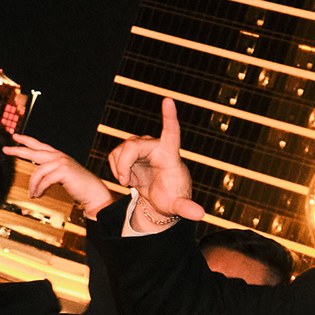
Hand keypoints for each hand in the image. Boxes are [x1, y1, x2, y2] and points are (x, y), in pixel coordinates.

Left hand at [9, 136, 113, 216]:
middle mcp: (58, 156)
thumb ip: (50, 171)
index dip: (26, 140)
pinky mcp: (63, 171)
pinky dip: (39, 189)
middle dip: (18, 150)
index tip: (14, 137)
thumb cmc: (78, 185)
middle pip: (33, 151)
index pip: (39, 145)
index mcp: (58, 155)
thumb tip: (36, 176)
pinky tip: (38, 195)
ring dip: (33, 186)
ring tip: (33, 195)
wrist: (92, 191)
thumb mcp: (62, 175)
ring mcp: (61, 162)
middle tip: (5, 149)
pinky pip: (43, 181)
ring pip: (37, 172)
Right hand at [109, 99, 204, 230]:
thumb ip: (187, 209)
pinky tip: (126, 177)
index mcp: (170, 154)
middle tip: (125, 184)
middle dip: (123, 165)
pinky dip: (115, 168)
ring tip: (129, 182)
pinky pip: (114, 154)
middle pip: (132, 145)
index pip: (171, 131)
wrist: (159, 199)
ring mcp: (142, 146)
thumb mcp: (177, 206)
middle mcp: (156, 145)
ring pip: (121, 150)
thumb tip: (200, 215)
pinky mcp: (131, 151)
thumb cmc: (172, 199)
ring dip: (119, 168)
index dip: (169, 116)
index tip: (168, 100)